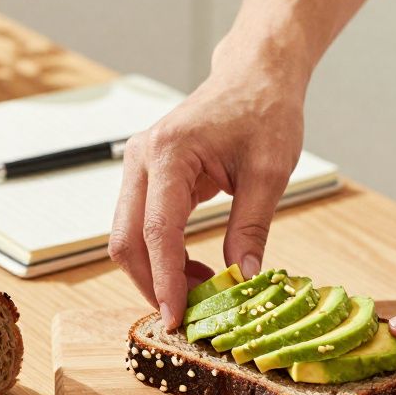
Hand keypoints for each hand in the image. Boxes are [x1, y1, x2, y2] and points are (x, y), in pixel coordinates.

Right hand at [110, 44, 305, 328]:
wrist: (255, 76)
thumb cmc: (265, 111)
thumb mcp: (270, 172)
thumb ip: (252, 227)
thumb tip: (244, 280)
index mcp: (168, 153)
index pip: (158, 231)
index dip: (165, 281)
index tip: (178, 318)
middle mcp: (141, 159)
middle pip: (126, 239)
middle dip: (151, 284)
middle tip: (188, 317)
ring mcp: (138, 167)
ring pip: (128, 237)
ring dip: (156, 272)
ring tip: (201, 293)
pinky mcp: (147, 176)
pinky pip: (143, 226)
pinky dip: (162, 256)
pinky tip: (196, 270)